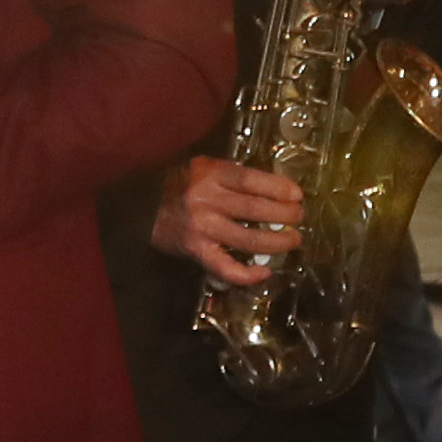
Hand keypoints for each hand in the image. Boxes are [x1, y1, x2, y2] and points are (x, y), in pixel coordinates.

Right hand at [152, 156, 306, 287]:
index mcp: (210, 174)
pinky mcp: (196, 251)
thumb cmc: (180, 183)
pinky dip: (248, 274)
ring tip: (293, 240)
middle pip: (255, 209)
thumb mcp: (204, 167)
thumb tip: (275, 189)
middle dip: (285, 215)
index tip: (297, 194)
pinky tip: (265, 272)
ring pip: (248, 239)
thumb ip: (233, 176)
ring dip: (277, 242)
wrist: (143, 206)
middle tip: (299, 217)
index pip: (251, 180)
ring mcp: (202, 228)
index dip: (278, 188)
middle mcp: (207, 200)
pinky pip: (225, 268)